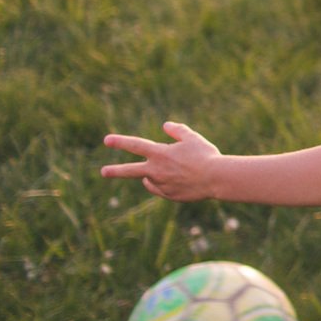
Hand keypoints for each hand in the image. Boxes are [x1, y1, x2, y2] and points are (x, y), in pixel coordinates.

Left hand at [101, 121, 221, 200]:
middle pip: (129, 171)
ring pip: (150, 179)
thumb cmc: (206, 156)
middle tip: (104, 171)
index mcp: (160, 154)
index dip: (120, 142)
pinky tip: (175, 181)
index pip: (135, 145)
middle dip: (115, 171)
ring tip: (174, 171)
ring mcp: (161, 184)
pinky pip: (160, 189)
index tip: (107, 140)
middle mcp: (156, 170)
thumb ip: (178, 131)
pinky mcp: (169, 195)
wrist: (216, 178)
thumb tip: (165, 125)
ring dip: (154, 175)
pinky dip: (163, 184)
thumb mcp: (193, 138)